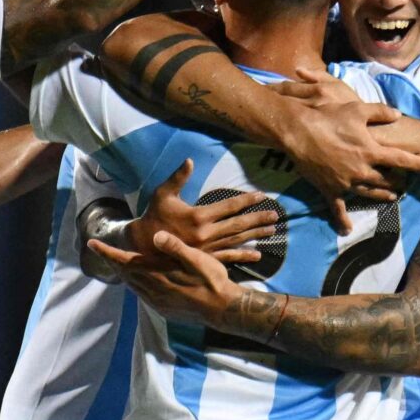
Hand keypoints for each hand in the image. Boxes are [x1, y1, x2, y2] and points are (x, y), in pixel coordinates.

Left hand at [89, 227, 253, 327]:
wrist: (224, 310)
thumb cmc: (213, 281)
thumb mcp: (198, 259)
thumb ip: (176, 248)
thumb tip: (156, 235)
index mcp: (158, 275)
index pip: (125, 261)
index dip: (107, 252)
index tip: (92, 243)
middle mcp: (153, 291)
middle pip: (125, 274)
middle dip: (113, 261)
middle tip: (104, 250)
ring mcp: (157, 303)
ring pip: (133, 286)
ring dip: (124, 274)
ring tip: (120, 263)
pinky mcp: (164, 311)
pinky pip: (143, 296)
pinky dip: (137, 286)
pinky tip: (142, 282)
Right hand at [133, 160, 278, 263]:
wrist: (144, 245)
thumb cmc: (153, 216)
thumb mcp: (163, 194)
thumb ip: (178, 178)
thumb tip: (190, 160)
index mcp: (198, 216)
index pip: (228, 206)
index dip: (246, 201)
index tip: (261, 196)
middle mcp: (206, 233)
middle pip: (238, 224)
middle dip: (258, 219)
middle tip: (275, 215)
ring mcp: (207, 248)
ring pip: (237, 241)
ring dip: (256, 235)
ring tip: (272, 231)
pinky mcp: (205, 259)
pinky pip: (228, 257)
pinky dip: (243, 256)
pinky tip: (258, 255)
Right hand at [271, 93, 419, 229]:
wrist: (298, 131)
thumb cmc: (327, 118)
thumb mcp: (356, 110)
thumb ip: (380, 112)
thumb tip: (398, 114)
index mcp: (370, 151)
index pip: (400, 159)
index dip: (418, 163)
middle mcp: (361, 170)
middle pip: (386, 179)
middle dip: (398, 181)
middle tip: (406, 183)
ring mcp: (346, 182)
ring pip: (369, 193)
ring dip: (382, 195)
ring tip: (392, 197)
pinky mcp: (330, 190)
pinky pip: (337, 208)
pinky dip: (343, 220)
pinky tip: (348, 230)